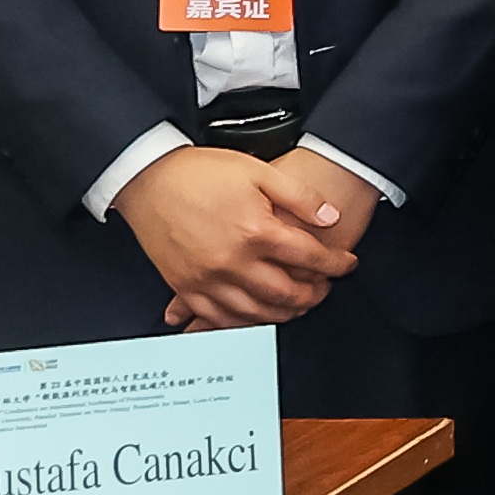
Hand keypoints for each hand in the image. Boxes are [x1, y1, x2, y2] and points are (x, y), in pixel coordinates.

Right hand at [119, 144, 362, 327]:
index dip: (336, 264)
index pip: (310, 258)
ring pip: (255, 313)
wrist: (148, 177)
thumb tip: (331, 218)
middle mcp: (232, 261)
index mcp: (255, 232)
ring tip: (298, 304)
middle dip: (313, 295)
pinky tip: (257, 315)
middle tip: (325, 289)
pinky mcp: (184, 286)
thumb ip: (300, 197)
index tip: (346, 264)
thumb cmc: (200, 172)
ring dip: (283, 314)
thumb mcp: (259, 172)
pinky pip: (218, 318)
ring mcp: (206, 279)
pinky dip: (243, 323)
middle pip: (285, 293)